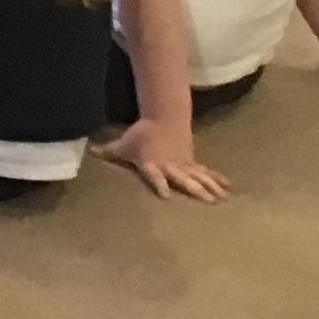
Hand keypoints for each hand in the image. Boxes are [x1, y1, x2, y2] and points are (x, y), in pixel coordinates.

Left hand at [95, 118, 229, 202]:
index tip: (167, 196)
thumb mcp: (123, 144)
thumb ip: (108, 150)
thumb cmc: (141, 134)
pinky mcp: (192, 161)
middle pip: (184, 178)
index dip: (160, 185)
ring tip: (222, 200)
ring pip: (198, 176)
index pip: (155, 176)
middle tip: (207, 201)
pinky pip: (206, 171)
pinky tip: (229, 187)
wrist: (164, 117)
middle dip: (195, 189)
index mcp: (152, 164)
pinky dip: (217, 178)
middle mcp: (170, 165)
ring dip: (210, 187)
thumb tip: (89, 150)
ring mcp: (183, 163)